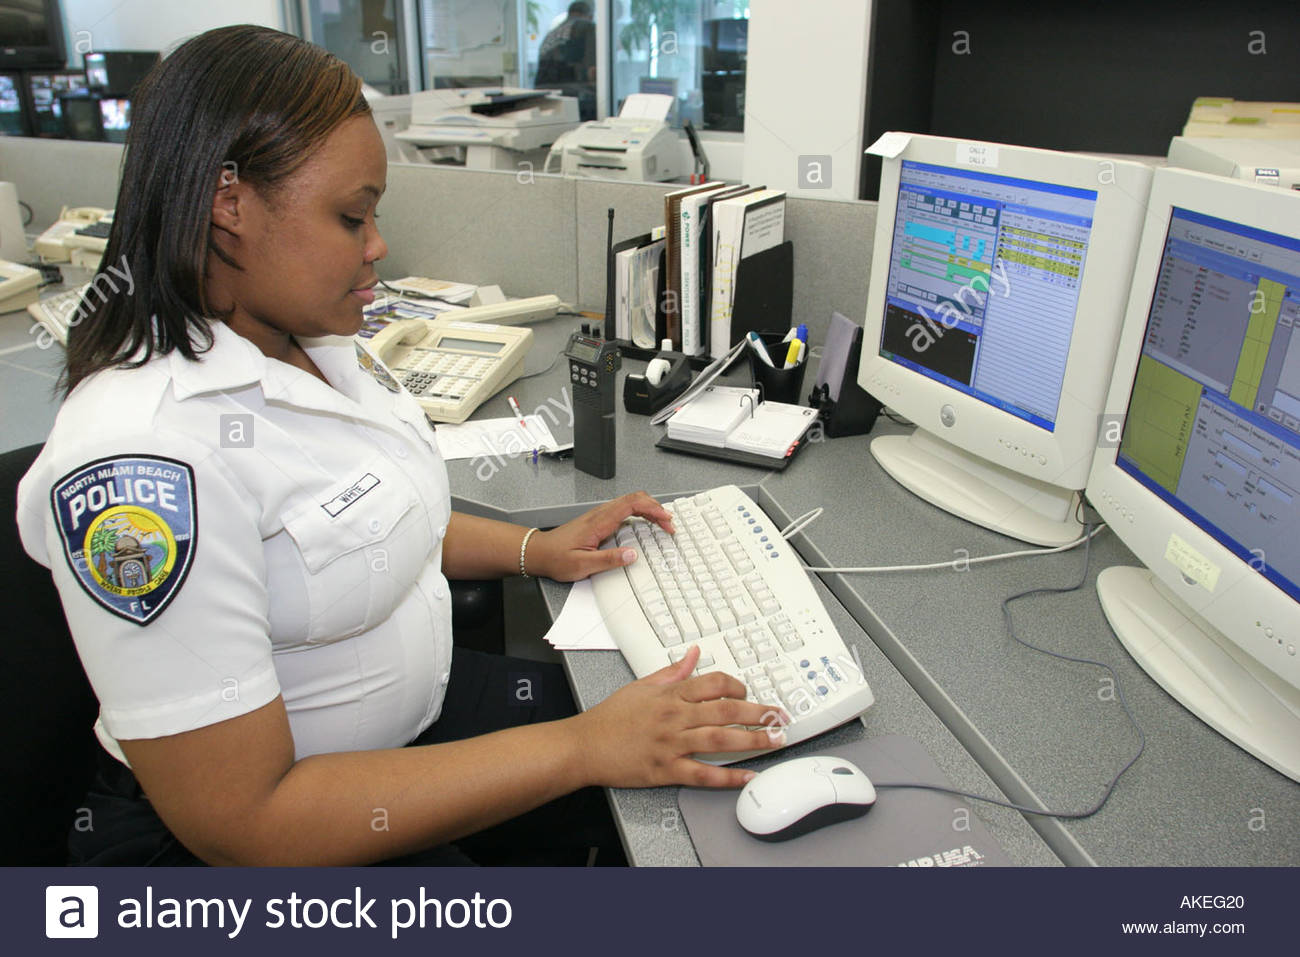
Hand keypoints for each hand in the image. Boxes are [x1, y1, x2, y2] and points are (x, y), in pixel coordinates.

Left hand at [527, 490, 674, 582]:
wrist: (538, 552)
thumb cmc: (556, 558)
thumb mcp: (582, 565)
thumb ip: (608, 560)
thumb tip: (632, 555)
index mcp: (599, 522)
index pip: (632, 505)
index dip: (653, 510)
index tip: (666, 521)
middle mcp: (600, 514)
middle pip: (634, 499)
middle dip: (656, 508)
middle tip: (669, 523)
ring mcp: (599, 516)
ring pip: (630, 502)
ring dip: (649, 509)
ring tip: (662, 523)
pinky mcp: (598, 521)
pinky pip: (624, 510)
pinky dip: (639, 513)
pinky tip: (644, 523)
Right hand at [569, 647, 788, 788]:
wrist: (584, 746)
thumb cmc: (610, 718)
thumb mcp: (641, 686)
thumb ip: (672, 672)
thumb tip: (694, 654)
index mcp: (670, 695)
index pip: (714, 683)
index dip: (738, 686)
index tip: (750, 693)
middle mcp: (675, 717)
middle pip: (726, 710)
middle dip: (759, 713)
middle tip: (779, 717)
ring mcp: (672, 744)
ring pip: (721, 740)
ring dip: (753, 741)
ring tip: (775, 741)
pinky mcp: (666, 770)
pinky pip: (704, 775)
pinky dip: (729, 778)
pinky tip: (748, 777)